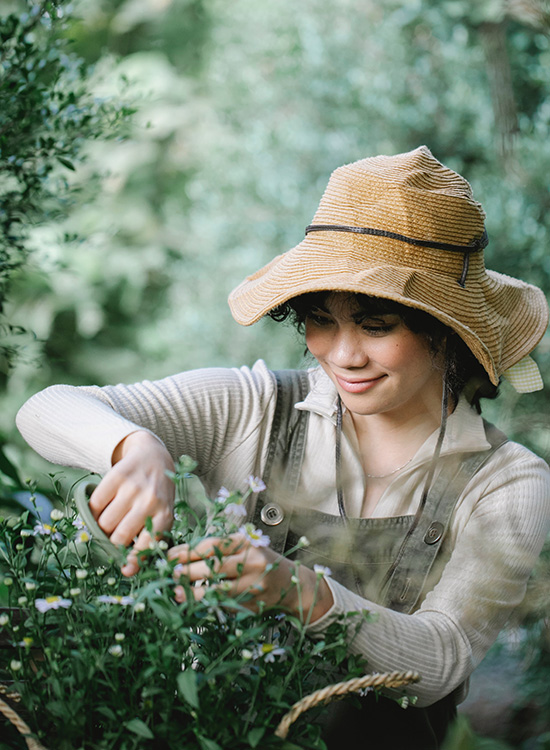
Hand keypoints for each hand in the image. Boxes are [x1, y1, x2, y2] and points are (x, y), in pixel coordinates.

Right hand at [89, 430, 175, 575]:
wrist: (153, 457)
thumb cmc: (157, 494)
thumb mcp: (162, 514)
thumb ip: (148, 540)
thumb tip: (128, 571)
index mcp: (165, 515)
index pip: (146, 546)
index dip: (133, 561)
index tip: (125, 569)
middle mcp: (150, 501)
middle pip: (119, 537)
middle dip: (112, 542)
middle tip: (113, 536)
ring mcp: (133, 487)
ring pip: (104, 523)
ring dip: (101, 526)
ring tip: (109, 520)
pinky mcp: (117, 476)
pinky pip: (95, 504)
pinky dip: (94, 509)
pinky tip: (103, 506)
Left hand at [167, 533, 333, 623]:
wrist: (292, 584)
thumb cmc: (260, 561)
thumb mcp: (244, 547)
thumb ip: (219, 550)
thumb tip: (181, 556)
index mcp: (247, 542)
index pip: (212, 545)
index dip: (187, 551)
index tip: (169, 556)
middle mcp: (252, 562)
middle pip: (213, 567)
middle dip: (187, 571)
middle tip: (170, 574)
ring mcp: (253, 585)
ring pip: (218, 590)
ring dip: (194, 592)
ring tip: (176, 592)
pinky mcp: (252, 604)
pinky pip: (225, 604)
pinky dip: (207, 604)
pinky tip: (193, 603)